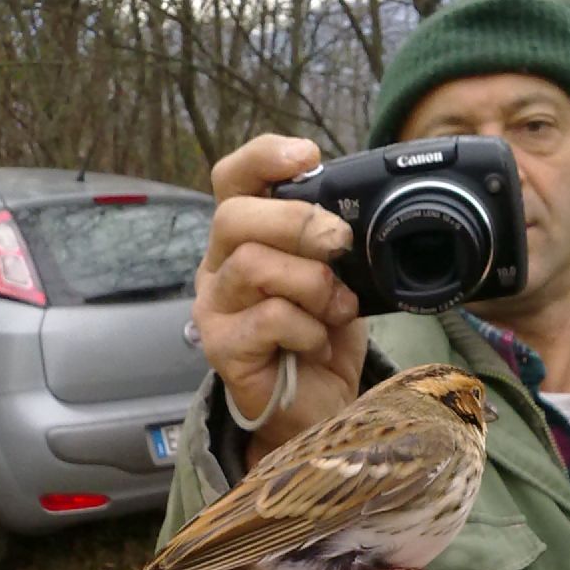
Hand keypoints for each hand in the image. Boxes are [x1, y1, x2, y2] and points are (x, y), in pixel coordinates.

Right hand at [194, 134, 368, 464]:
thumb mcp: (337, 281)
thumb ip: (334, 247)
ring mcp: (215, 310)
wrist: (317, 412)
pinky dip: (308, 329)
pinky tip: (318, 344)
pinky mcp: (223, 349)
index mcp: (243, 241)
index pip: (233, 180)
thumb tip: (353, 218)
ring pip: (253, 265)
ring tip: (336, 310)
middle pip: (234, 217)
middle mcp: (219, 269)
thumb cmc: (320, 343)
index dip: (264, 158)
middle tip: (339, 244)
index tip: (308, 157)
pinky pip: (269, 318)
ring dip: (311, 284)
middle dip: (297, 223)